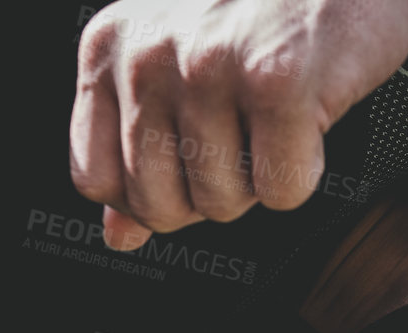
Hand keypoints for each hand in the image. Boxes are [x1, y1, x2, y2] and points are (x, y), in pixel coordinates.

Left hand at [71, 0, 407, 248]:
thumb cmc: (269, 8)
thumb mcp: (179, 66)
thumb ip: (141, 149)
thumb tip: (120, 235)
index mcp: (113, 50)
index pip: (98, 180)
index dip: (155, 192)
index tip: (191, 162)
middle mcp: (149, 56)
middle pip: (161, 205)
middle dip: (215, 190)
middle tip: (246, 136)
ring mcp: (210, 68)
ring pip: (222, 202)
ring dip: (263, 177)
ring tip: (278, 116)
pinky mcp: (278, 82)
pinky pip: (282, 190)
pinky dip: (307, 168)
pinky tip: (308, 116)